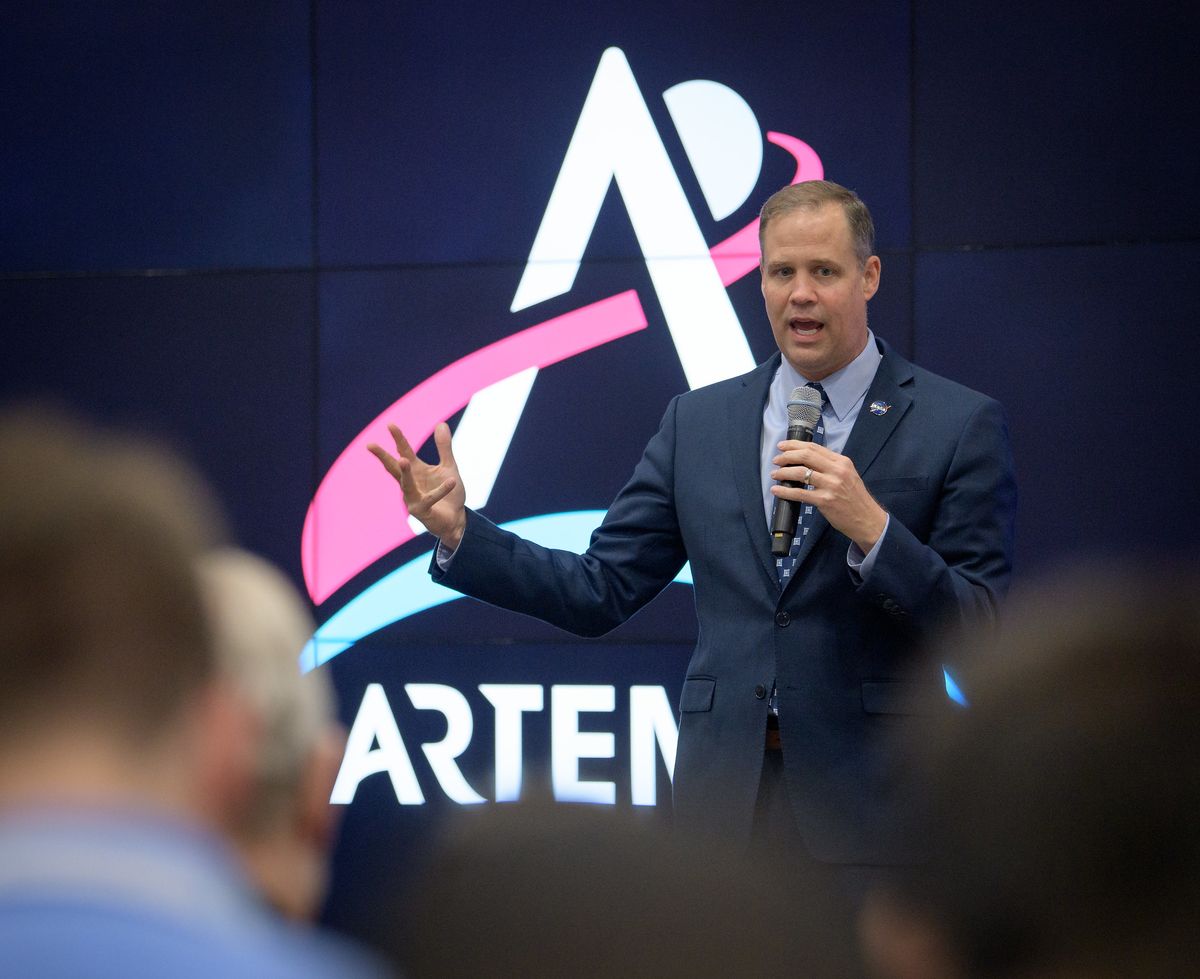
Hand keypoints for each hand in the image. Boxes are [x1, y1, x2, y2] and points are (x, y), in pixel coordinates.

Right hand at [368, 422, 466, 548]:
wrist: (456, 519)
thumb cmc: (450, 494)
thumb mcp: (449, 467)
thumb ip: (444, 447)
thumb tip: (441, 423)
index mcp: (416, 471)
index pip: (404, 451)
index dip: (398, 438)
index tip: (390, 425)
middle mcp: (410, 484)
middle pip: (394, 468)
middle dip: (383, 456)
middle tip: (370, 445)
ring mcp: (413, 498)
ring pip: (406, 484)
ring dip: (405, 473)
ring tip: (403, 460)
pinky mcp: (422, 511)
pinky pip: (430, 498)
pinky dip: (441, 490)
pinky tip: (452, 481)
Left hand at [770, 441, 887, 552]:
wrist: (866, 519)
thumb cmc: (855, 498)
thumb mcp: (847, 475)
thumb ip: (831, 466)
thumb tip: (806, 459)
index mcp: (842, 462)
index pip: (814, 448)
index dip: (795, 445)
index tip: (782, 446)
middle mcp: (837, 471)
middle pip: (806, 456)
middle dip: (787, 456)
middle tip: (776, 460)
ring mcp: (831, 485)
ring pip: (800, 473)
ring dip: (783, 472)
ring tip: (775, 474)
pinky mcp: (825, 501)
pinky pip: (799, 493)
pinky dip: (785, 491)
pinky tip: (776, 490)